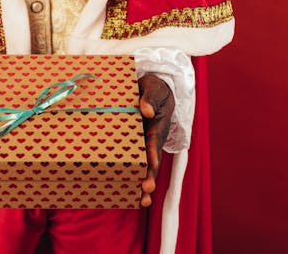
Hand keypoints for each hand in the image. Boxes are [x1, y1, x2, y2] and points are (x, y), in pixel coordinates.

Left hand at [138, 74, 174, 206]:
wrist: (151, 86)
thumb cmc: (153, 86)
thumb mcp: (153, 86)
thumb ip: (149, 97)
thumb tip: (146, 110)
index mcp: (158, 122)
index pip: (155, 138)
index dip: (153, 151)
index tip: (152, 162)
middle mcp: (153, 136)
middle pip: (153, 158)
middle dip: (150, 174)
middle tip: (146, 189)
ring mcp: (146, 142)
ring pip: (146, 165)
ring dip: (145, 181)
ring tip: (142, 200)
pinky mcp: (137, 144)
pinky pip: (136, 161)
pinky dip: (134, 175)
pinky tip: (129, 192)